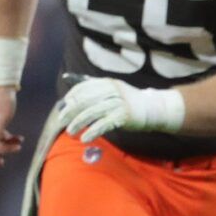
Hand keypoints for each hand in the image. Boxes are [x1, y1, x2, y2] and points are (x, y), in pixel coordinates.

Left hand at [59, 75, 183, 141]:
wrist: (153, 109)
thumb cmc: (127, 100)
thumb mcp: (111, 89)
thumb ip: (91, 85)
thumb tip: (67, 77)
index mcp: (107, 83)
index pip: (83, 88)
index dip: (71, 97)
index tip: (64, 106)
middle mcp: (112, 91)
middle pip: (85, 101)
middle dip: (70, 112)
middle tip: (62, 121)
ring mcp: (118, 103)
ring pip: (91, 113)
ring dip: (78, 123)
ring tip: (71, 132)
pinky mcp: (123, 116)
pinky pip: (103, 125)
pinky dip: (92, 132)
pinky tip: (85, 138)